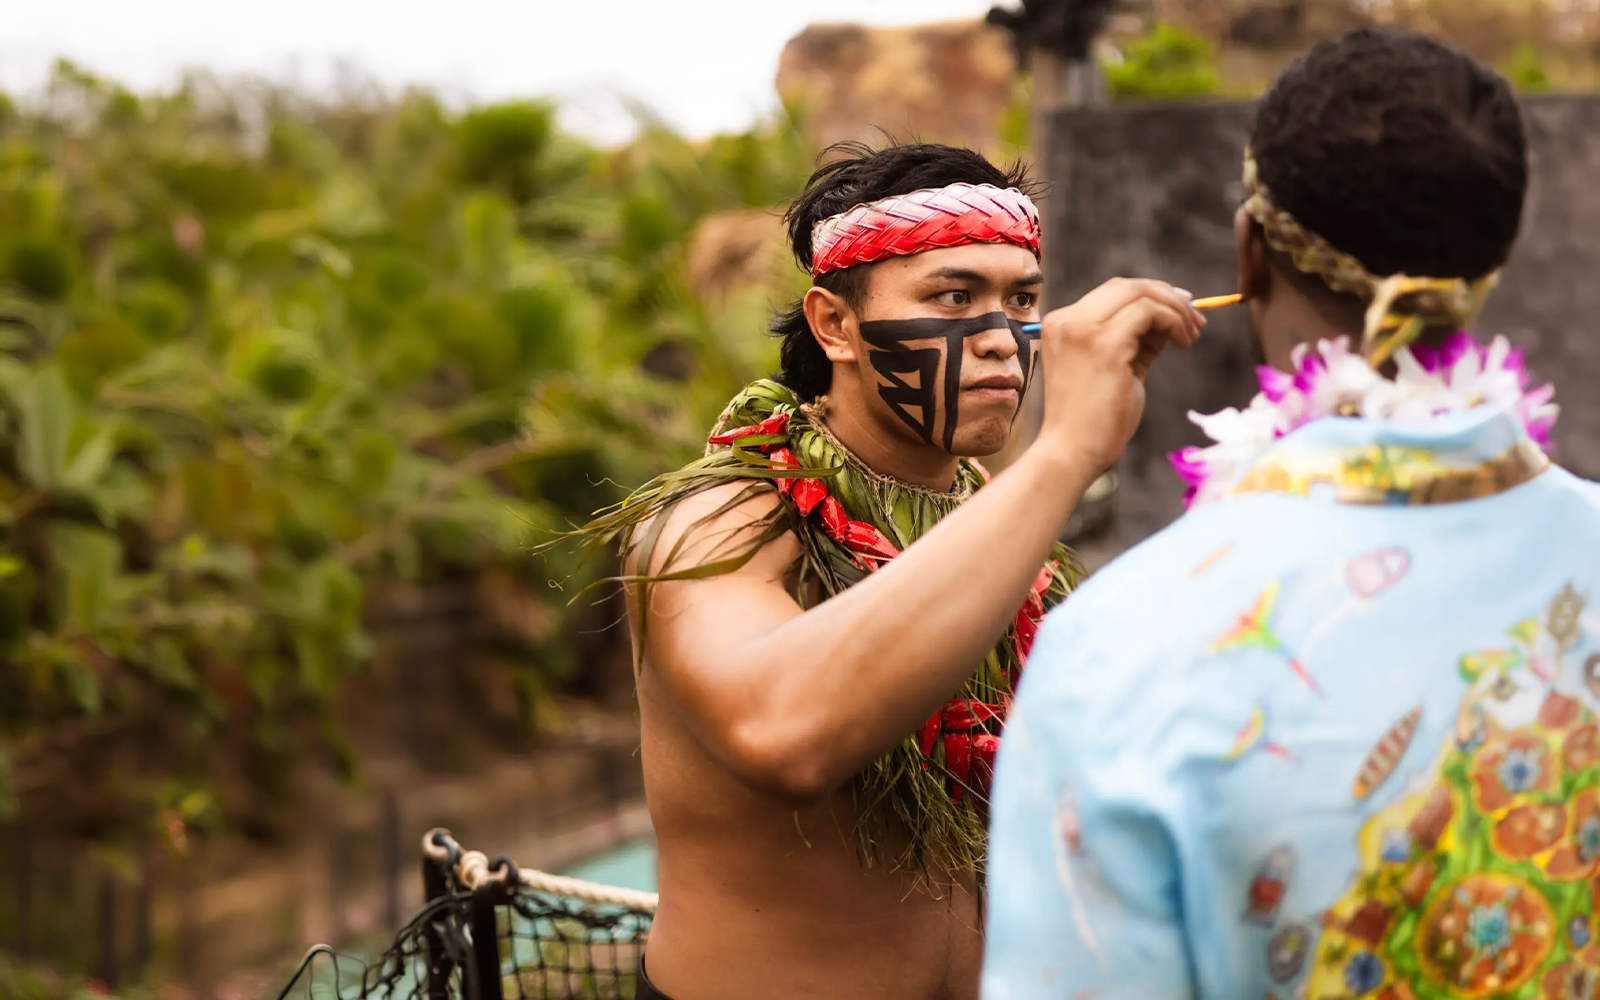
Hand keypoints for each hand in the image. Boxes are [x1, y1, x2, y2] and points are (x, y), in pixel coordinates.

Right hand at [1033, 278, 1202, 472]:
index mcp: (1062, 325)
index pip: (1112, 293)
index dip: (1152, 295)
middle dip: (1167, 296)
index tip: (1182, 310)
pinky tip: (1184, 341)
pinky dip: (1174, 320)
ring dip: (1175, 309)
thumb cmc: (1093, 421)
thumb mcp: (1116, 369)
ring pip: (1141, 294)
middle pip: (1127, 286)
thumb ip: (1136, 341)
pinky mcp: (1103, 344)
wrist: (1071, 453)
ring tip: (1192, 334)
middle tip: (1195, 318)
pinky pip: (1149, 313)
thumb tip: (1170, 317)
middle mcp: (1068, 320)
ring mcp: (1082, 330)